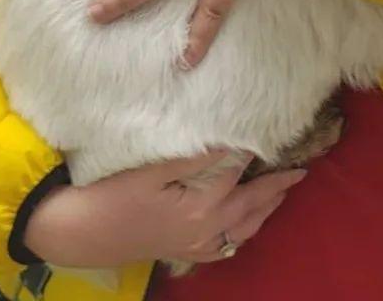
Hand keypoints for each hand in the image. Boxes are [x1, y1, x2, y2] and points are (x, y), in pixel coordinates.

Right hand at [22, 151, 306, 268]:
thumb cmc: (112, 193)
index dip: (254, 151)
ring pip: (245, 228)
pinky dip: (244, 228)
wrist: (82, 233)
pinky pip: (228, 242)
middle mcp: (207, 230)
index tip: (273, 132)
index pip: (237, 172)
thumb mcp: (150, 168)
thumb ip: (192, 157)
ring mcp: (197, 245)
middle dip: (277, 187)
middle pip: (252, 205)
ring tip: (282, 192)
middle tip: (300, 171)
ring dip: (266, 209)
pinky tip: (244, 221)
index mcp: (201, 207)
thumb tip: (228, 142)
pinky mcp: (185, 251)